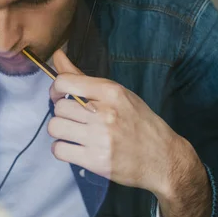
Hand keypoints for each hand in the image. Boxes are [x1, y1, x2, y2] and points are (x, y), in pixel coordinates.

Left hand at [48, 49, 211, 216]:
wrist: (163, 158)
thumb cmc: (139, 122)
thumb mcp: (118, 94)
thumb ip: (83, 78)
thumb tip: (57, 55)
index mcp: (111, 92)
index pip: (64, 82)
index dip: (55, 89)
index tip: (59, 96)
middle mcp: (104, 113)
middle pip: (59, 107)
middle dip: (62, 113)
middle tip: (73, 118)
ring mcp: (99, 138)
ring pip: (55, 127)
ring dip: (60, 130)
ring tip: (72, 133)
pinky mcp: (95, 161)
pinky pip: (59, 150)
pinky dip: (61, 149)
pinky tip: (73, 147)